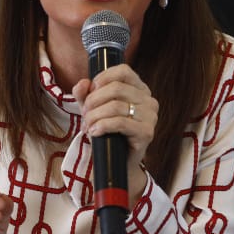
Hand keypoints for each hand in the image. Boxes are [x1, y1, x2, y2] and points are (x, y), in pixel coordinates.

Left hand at [72, 64, 157, 206]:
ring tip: (88, 125)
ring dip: (95, 116)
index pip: (123, 71)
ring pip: (116, 106)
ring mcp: (151, 116)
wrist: (117, 162)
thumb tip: (83, 84)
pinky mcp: (147, 132)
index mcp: (140, 89)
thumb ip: (84, 94)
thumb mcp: (93, 109)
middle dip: (94, 101)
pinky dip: (102, 126)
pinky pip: (120, 123)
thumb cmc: (107, 132)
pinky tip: (94, 132)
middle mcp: (149, 100)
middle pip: (116, 88)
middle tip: (85, 114)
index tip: (90, 91)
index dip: (103, 78)